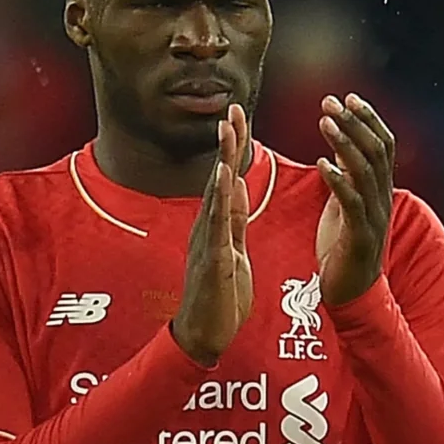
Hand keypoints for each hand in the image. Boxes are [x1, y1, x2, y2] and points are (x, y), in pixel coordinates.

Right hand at [172, 103, 252, 365]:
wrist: (204, 336)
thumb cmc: (220, 298)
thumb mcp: (233, 253)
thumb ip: (234, 222)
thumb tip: (237, 190)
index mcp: (218, 226)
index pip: (227, 179)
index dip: (233, 148)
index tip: (239, 117)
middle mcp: (208, 228)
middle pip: (219, 177)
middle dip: (227, 143)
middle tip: (233, 108)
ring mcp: (207, 242)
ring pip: (215, 195)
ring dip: (222, 161)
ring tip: (228, 131)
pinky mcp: (211, 261)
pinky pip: (217, 227)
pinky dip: (220, 202)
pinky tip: (224, 179)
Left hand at [315, 93, 395, 305]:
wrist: (350, 294)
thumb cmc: (343, 248)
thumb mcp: (345, 206)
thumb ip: (348, 178)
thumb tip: (341, 148)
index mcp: (380, 190)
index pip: (383, 145)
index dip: (368, 119)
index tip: (347, 97)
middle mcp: (382, 200)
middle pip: (377, 151)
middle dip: (354, 123)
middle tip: (330, 102)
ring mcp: (373, 218)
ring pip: (366, 172)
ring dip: (345, 144)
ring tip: (325, 122)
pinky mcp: (359, 237)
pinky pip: (352, 204)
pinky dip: (338, 181)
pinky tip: (322, 165)